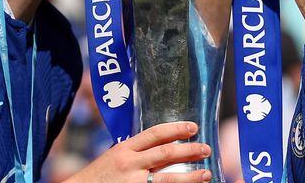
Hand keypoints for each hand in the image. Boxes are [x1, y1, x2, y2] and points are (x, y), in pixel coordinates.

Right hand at [65, 121, 212, 182]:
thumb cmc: (98, 177)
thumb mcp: (113, 158)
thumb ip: (135, 152)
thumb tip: (161, 145)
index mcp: (124, 150)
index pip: (154, 134)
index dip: (176, 129)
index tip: (193, 127)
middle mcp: (129, 165)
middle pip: (165, 154)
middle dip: (189, 151)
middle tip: (206, 148)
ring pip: (168, 178)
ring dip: (190, 176)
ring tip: (206, 173)